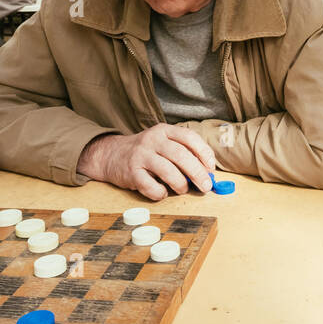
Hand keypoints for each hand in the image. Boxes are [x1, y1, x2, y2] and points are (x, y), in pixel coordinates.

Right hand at [76, 124, 215, 200]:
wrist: (111, 155)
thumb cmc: (146, 152)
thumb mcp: (163, 143)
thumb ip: (183, 153)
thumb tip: (207, 173)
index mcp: (164, 130)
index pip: (190, 137)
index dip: (204, 153)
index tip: (211, 168)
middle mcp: (152, 140)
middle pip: (181, 155)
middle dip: (197, 173)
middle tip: (205, 186)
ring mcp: (141, 156)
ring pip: (168, 171)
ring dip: (181, 184)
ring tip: (183, 189)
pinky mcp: (131, 173)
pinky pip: (151, 187)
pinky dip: (161, 193)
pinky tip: (162, 192)